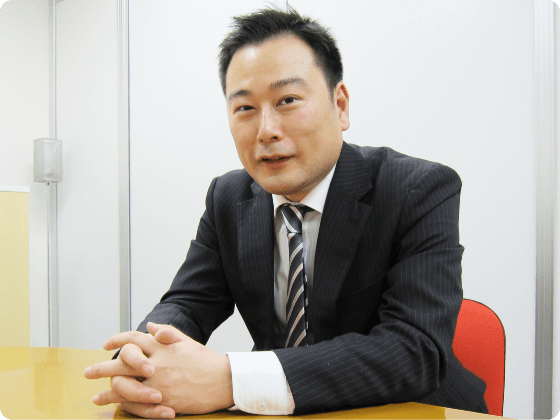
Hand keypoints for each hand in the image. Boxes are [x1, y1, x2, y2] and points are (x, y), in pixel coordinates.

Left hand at [85, 322, 233, 417]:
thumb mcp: (186, 341)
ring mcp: (158, 384)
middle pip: (121, 364)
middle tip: (87, 373)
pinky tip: (115, 406)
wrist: (223, 380)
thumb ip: (166, 332)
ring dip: (107, 392)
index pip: (133, 339)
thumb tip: (148, 325)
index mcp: (162, 347)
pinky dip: (123, 404)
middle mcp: (157, 364)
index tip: (106, 345)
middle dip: (101, 369)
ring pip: (124, 387)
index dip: (117, 340)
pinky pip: (137, 404)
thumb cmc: (205, 360)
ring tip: (96, 396)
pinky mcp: (163, 402)